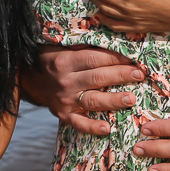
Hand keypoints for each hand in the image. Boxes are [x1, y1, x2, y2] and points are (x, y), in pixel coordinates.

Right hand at [22, 45, 143, 135]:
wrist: (29, 79)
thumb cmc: (51, 59)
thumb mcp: (60, 46)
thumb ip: (82, 46)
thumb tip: (111, 41)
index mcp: (65, 61)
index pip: (94, 59)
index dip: (114, 58)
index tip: (132, 58)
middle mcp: (65, 81)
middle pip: (97, 78)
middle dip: (121, 75)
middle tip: (140, 75)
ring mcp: (65, 100)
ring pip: (93, 100)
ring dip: (114, 100)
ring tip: (131, 99)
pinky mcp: (64, 115)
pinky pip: (79, 123)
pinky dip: (93, 127)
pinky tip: (107, 129)